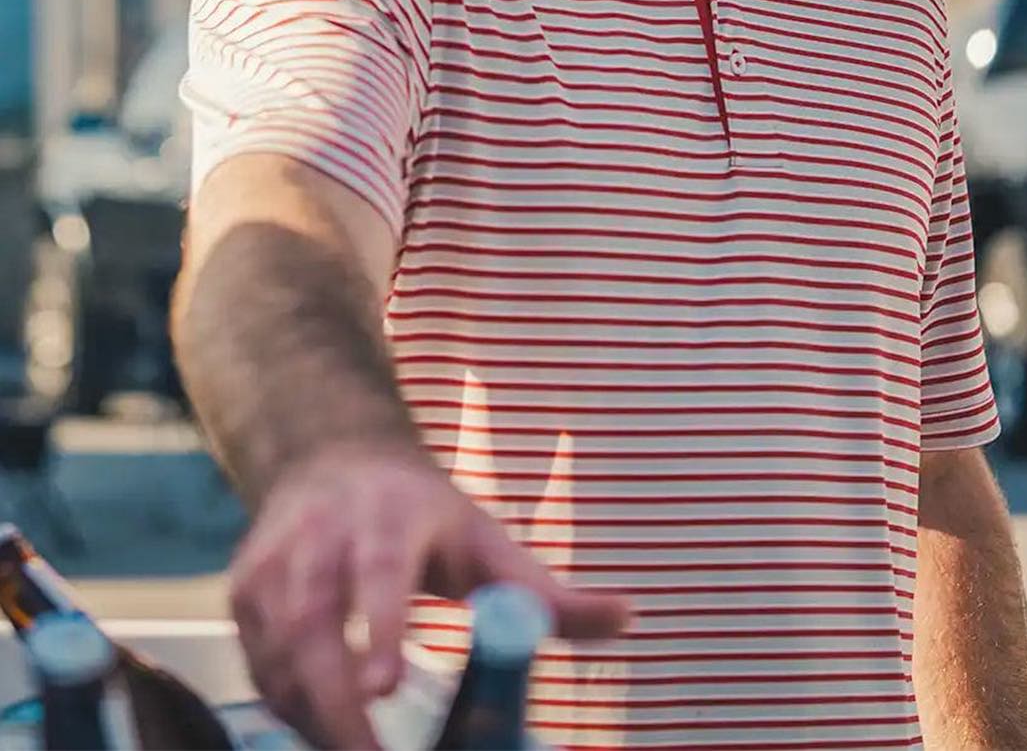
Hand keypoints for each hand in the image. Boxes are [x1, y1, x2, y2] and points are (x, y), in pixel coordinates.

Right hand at [228, 441, 629, 748]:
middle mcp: (324, 533)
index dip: (381, 628)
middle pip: (315, 622)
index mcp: (391, 515)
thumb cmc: (422, 513)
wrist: (334, 457)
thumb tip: (627, 617)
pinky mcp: (244, 590)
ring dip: (311, 715)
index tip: (388, 686)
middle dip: (335, 701)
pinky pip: (259, 664)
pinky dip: (287, 707)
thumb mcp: (486, 537)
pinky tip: (324, 734)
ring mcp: (276, 560)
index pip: (380, 572)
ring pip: (278, 650)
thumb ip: (547, 589)